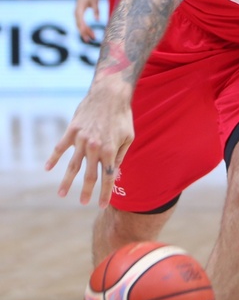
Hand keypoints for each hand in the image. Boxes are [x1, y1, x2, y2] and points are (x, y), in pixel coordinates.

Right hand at [45, 76, 133, 207]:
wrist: (110, 94)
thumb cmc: (122, 116)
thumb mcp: (129, 136)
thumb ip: (121, 155)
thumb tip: (115, 172)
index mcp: (111, 150)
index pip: (108, 177)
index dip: (104, 193)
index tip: (101, 205)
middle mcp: (95, 147)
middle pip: (89, 174)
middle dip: (85, 191)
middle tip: (82, 202)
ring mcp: (82, 139)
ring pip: (72, 165)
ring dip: (66, 181)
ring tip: (61, 194)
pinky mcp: (72, 130)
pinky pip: (60, 147)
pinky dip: (53, 158)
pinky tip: (48, 169)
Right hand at [75, 0, 99, 41]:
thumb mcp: (95, 1)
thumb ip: (96, 10)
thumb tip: (98, 20)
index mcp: (79, 10)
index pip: (80, 21)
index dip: (84, 29)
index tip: (88, 35)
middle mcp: (76, 13)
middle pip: (79, 25)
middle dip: (84, 33)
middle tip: (90, 41)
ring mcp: (77, 14)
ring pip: (80, 25)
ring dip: (85, 32)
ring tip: (93, 38)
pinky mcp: (79, 15)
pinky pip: (81, 23)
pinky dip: (86, 28)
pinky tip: (91, 32)